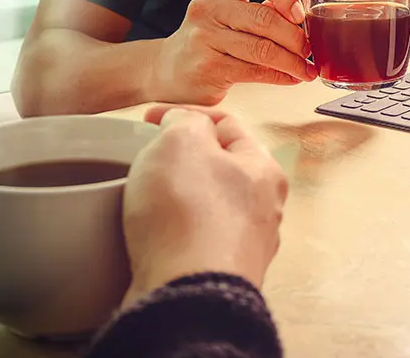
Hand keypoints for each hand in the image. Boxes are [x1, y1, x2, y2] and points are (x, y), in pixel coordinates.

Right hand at [120, 105, 287, 308]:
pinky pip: (190, 241)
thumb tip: (183, 123)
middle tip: (149, 158)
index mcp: (264, 169)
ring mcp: (242, 246)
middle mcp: (263, 210)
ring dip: (175, 197)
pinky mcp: (217, 274)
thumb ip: (184, 121)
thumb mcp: (182, 141)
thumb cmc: (189, 216)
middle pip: (218, 168)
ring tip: (145, 197)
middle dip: (182, 159)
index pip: (227, 125)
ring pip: (205, 206)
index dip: (185, 114)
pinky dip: (170, 232)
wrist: (185, 295)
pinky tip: (151, 234)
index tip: (150, 119)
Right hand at [149, 0, 316, 104]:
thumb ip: (262, 9)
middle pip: (264, 18)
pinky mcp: (207, 67)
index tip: (302, 14)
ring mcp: (204, 37)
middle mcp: (208, 7)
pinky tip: (291, 78)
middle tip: (311, 50)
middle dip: (296, 37)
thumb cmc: (212, 38)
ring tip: (307, 70)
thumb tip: (307, 20)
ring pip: (262, 49)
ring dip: (293, 62)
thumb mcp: (230, 12)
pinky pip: (254, 71)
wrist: (171, 69)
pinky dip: (280, 76)